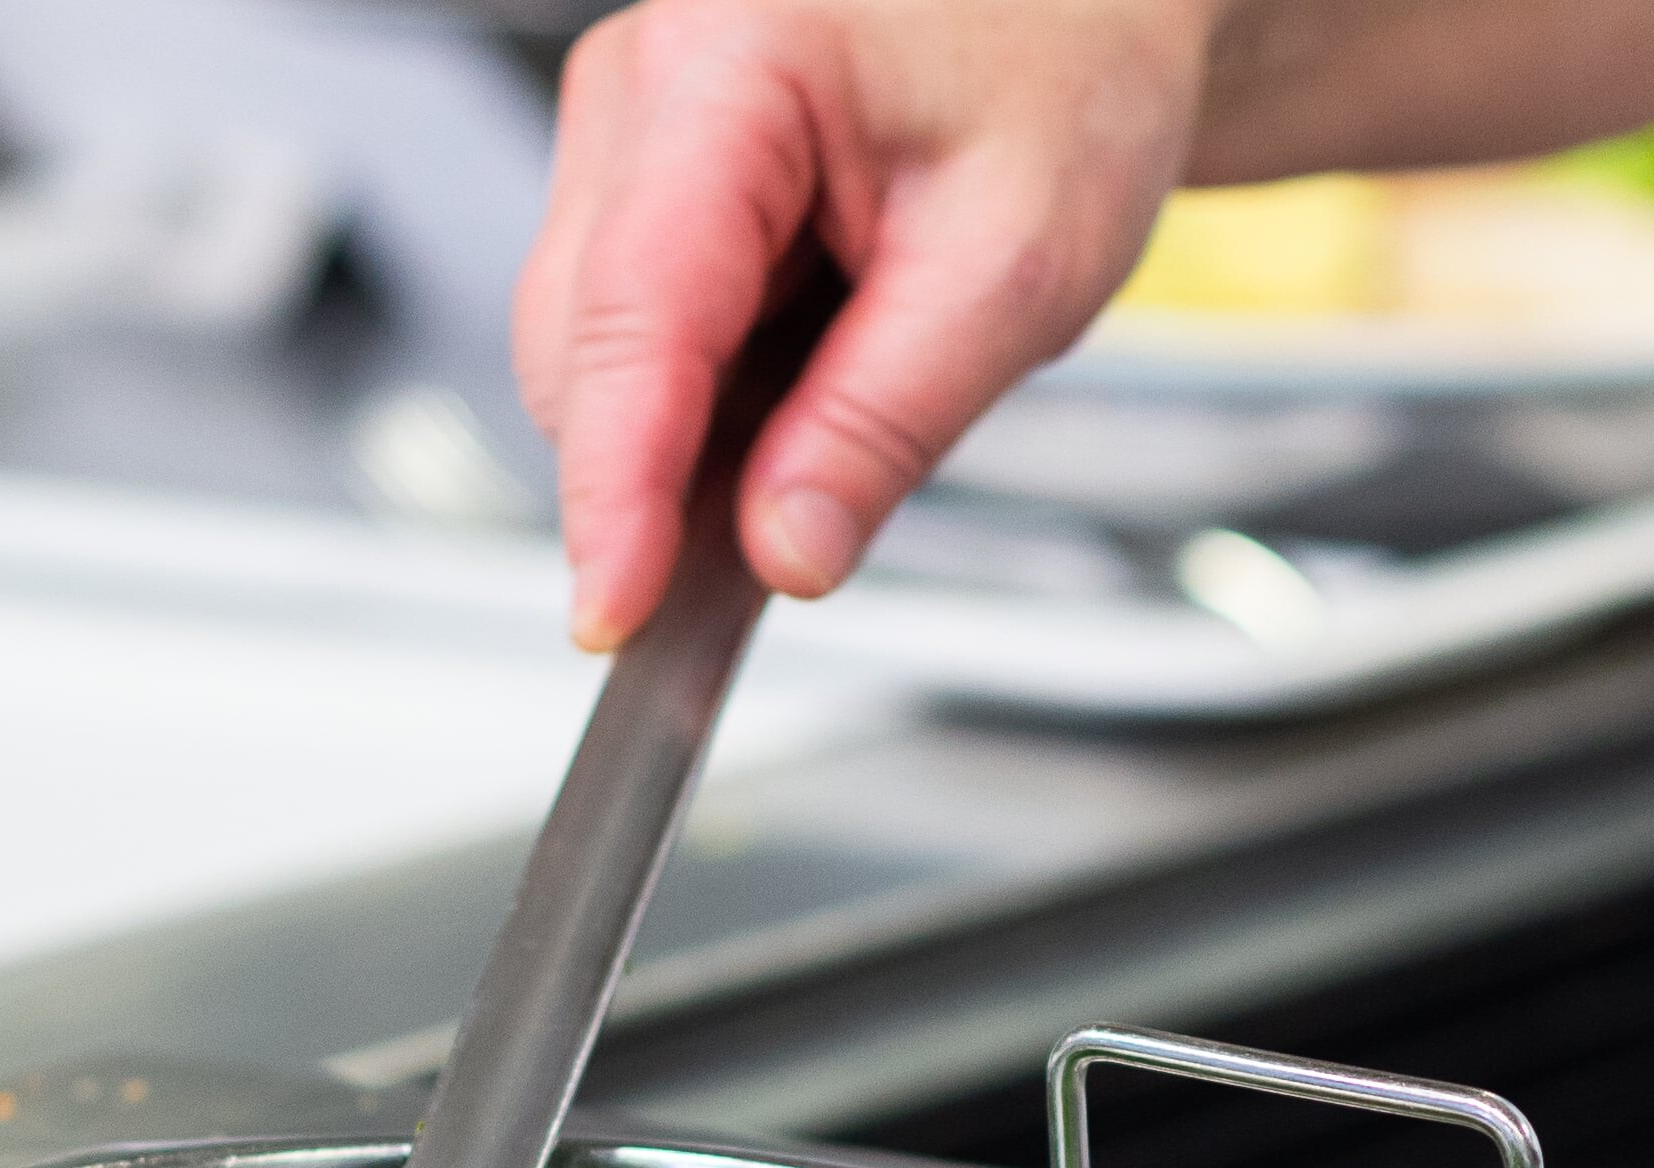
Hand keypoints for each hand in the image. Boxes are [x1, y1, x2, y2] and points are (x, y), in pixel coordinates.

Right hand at [516, 0, 1216, 648]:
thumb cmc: (1068, 70)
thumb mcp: (1016, 268)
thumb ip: (887, 422)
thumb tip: (782, 550)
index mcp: (729, 72)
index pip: (633, 317)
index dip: (616, 487)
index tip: (615, 611)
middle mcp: (644, 88)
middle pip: (585, 351)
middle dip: (665, 472)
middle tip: (808, 528)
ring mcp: (633, 133)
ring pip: (597, 358)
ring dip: (696, 434)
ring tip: (852, 386)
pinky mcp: (648, 180)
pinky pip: (638, 336)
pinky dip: (711, 397)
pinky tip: (812, 367)